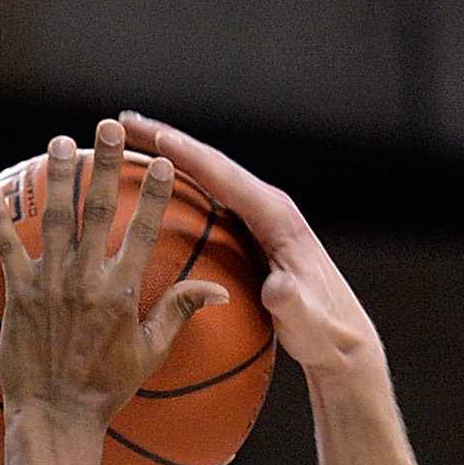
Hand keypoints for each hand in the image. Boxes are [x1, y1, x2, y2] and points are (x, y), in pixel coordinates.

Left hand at [0, 120, 225, 431]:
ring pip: (54, 218)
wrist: (56, 417)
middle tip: (108, 127)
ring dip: (58, 176)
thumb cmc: (105, 390)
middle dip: (105, 164)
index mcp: (121, 292)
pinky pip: (6, 248)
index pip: (143, 230)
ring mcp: (50, 283)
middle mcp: (86, 280)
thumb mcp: (150, 353)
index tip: (162, 161)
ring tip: (61, 142)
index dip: (153, 193)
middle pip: (97, 209)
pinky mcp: (19, 294)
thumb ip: (179, 312)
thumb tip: (220, 292)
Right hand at [120, 110, 384, 381]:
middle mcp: (269, 208)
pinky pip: (209, 199)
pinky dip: (178, 185)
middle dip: (166, 140)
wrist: (343, 341)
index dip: (186, 153)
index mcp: (278, 218)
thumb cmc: (324, 335)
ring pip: (208, 177)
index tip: (148, 135)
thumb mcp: (308, 325)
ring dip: (168, 157)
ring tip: (126, 142)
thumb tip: (278, 288)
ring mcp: (261, 218)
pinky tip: (150, 189)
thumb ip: (293, 306)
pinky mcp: (254, 231)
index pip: (224, 176)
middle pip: (210, 164)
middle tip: (121, 123)